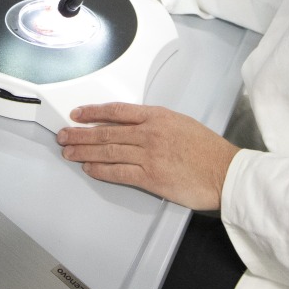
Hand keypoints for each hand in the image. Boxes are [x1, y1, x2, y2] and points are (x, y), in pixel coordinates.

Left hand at [56, 103, 240, 210]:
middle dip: (80, 133)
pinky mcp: (150, 177)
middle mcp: (149, 133)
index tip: (77, 114)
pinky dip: (100, 170)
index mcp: (156, 117)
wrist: (224, 172)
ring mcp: (148, 155)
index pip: (116, 111)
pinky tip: (88, 168)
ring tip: (68, 151)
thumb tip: (134, 128)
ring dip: (84, 151)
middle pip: (105, 132)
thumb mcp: (181, 124)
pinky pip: (118, 172)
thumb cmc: (208, 150)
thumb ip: (156, 124)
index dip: (92, 112)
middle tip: (63, 135)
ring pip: (107, 151)